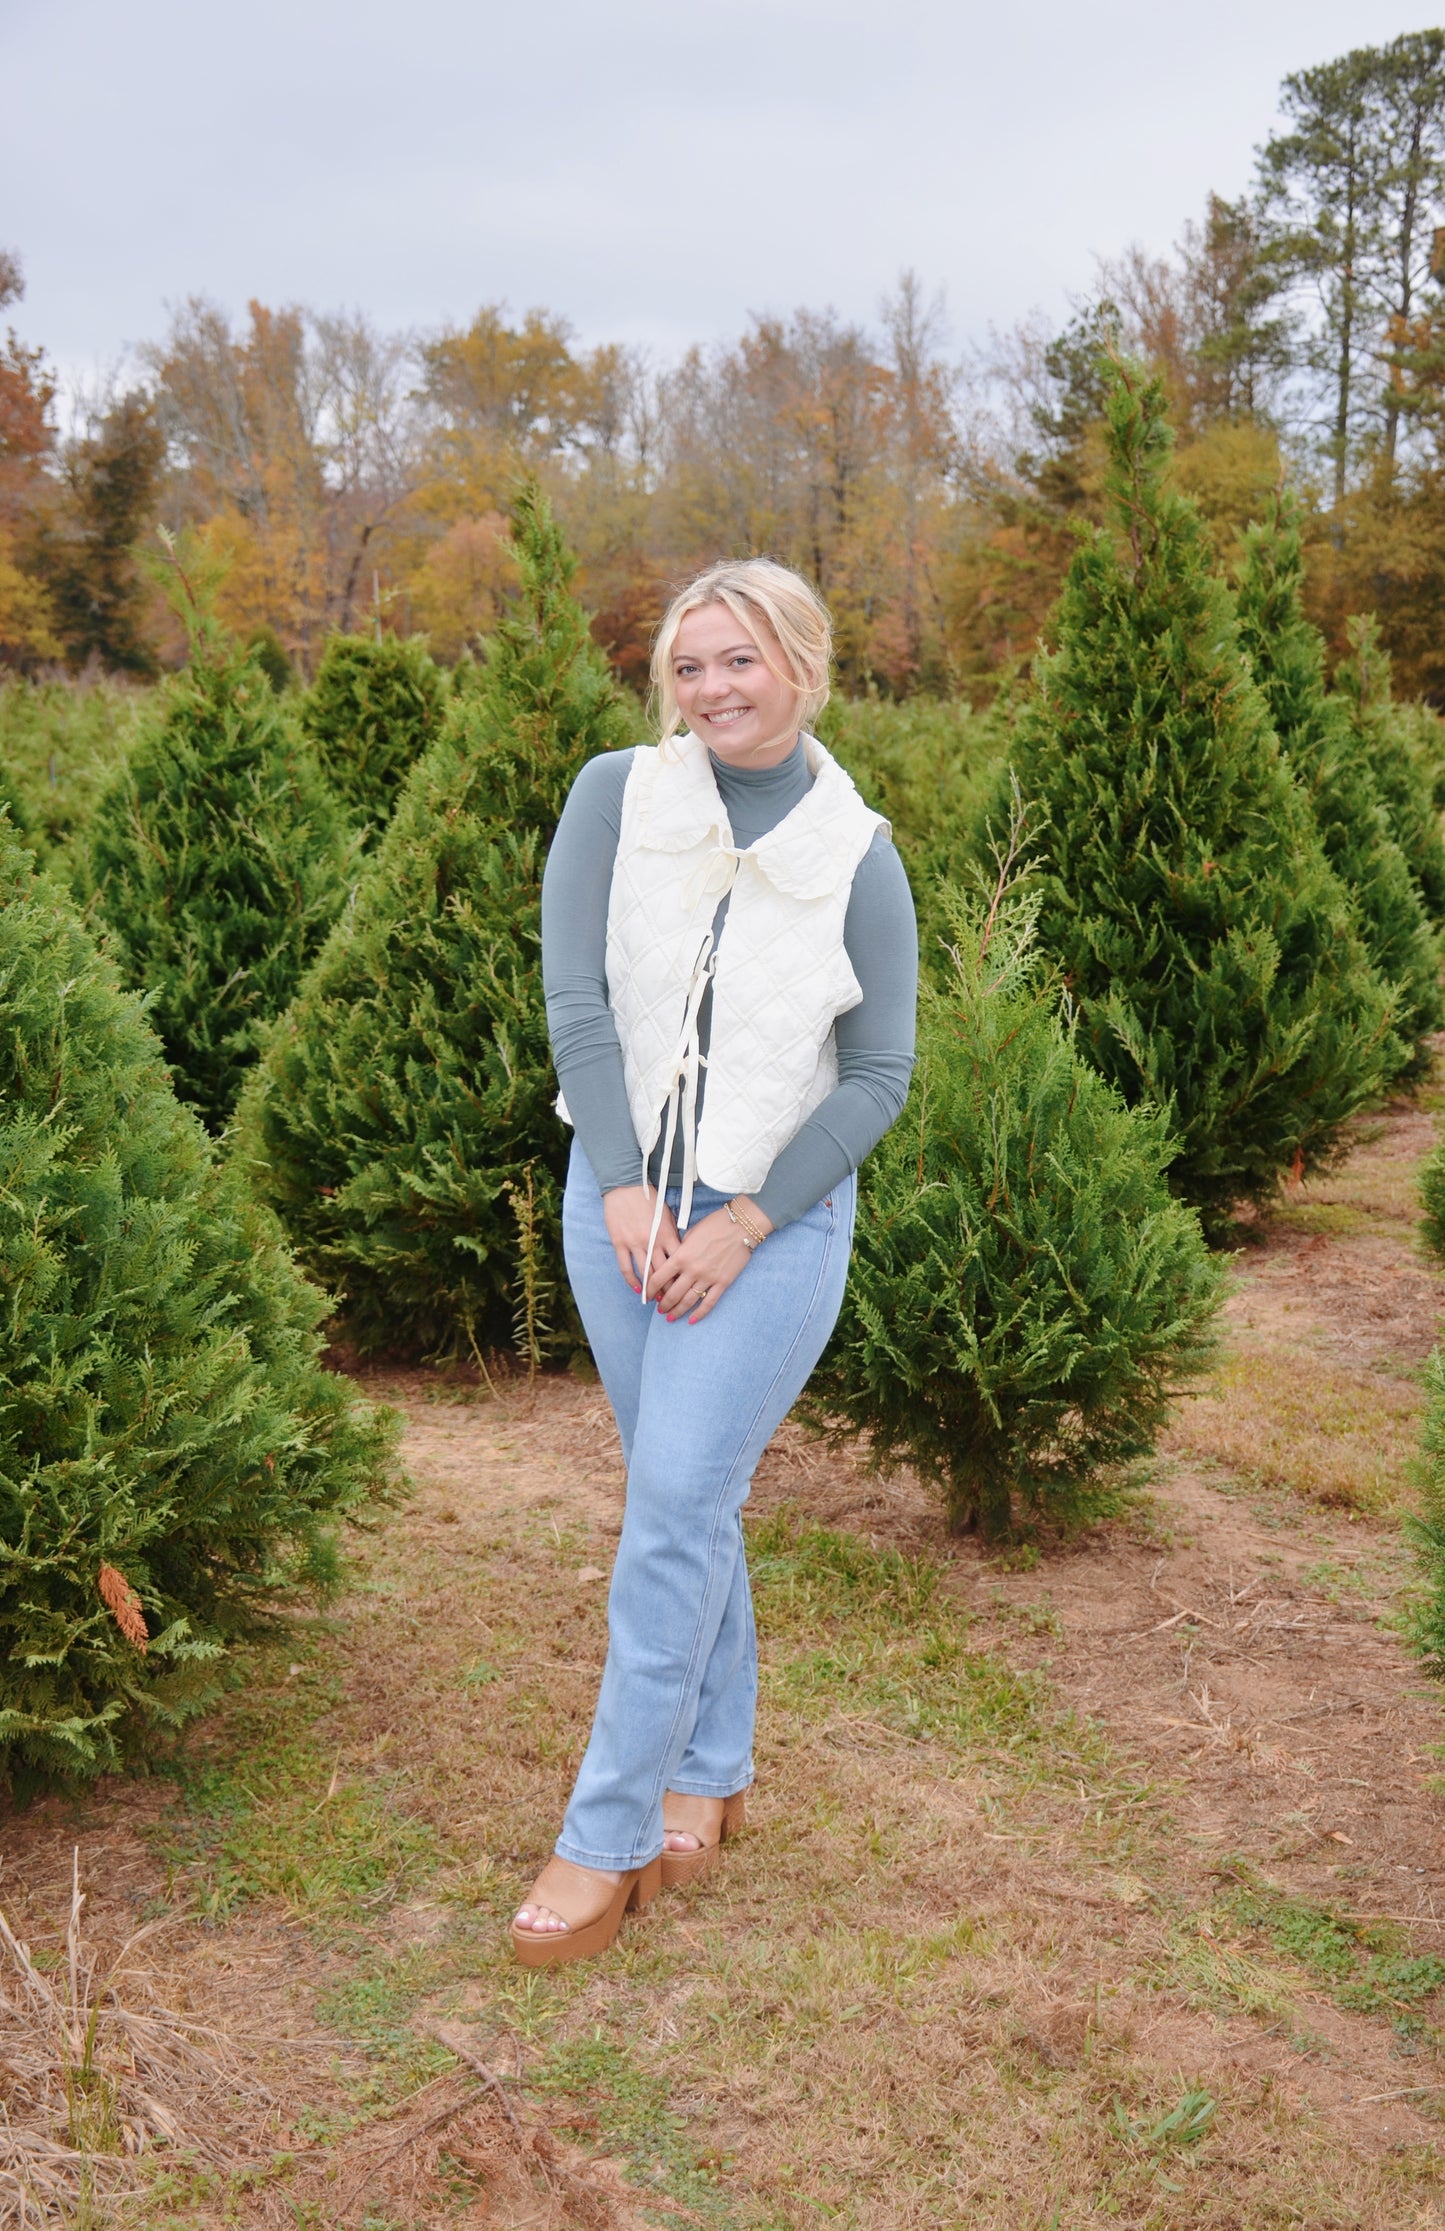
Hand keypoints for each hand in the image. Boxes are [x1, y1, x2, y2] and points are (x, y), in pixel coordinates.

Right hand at [602, 1184, 679, 1296]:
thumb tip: (679, 1252)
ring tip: (655, 1300)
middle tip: (672, 1301)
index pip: (678, 1262)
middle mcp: (652, 1241)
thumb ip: (672, 1234)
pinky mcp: (620, 1242)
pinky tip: (637, 1289)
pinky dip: (632, 1280)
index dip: (682, 1278)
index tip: (686, 1288)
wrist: (625, 1185)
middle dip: (668, 1289)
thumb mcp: (667, 1214)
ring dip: (651, 1289)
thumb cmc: (649, 1197)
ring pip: (645, 1273)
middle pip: (663, 1272)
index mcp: (667, 1233)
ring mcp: (634, 1243)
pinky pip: (626, 1267)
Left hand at [649, 1198, 773, 1325]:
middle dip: (663, 1304)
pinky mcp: (722, 1282)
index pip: (658, 1278)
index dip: (650, 1289)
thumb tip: (674, 1263)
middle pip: (672, 1294)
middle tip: (659, 1309)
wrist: (741, 1225)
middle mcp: (692, 1270)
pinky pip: (709, 1302)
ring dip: (677, 1311)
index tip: (648, 1295)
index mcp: (681, 1256)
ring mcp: (708, 1278)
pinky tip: (692, 1320)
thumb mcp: (690, 1234)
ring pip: (688, 1301)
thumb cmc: (715, 1225)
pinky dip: (700, 1313)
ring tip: (670, 1318)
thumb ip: (680, 1250)